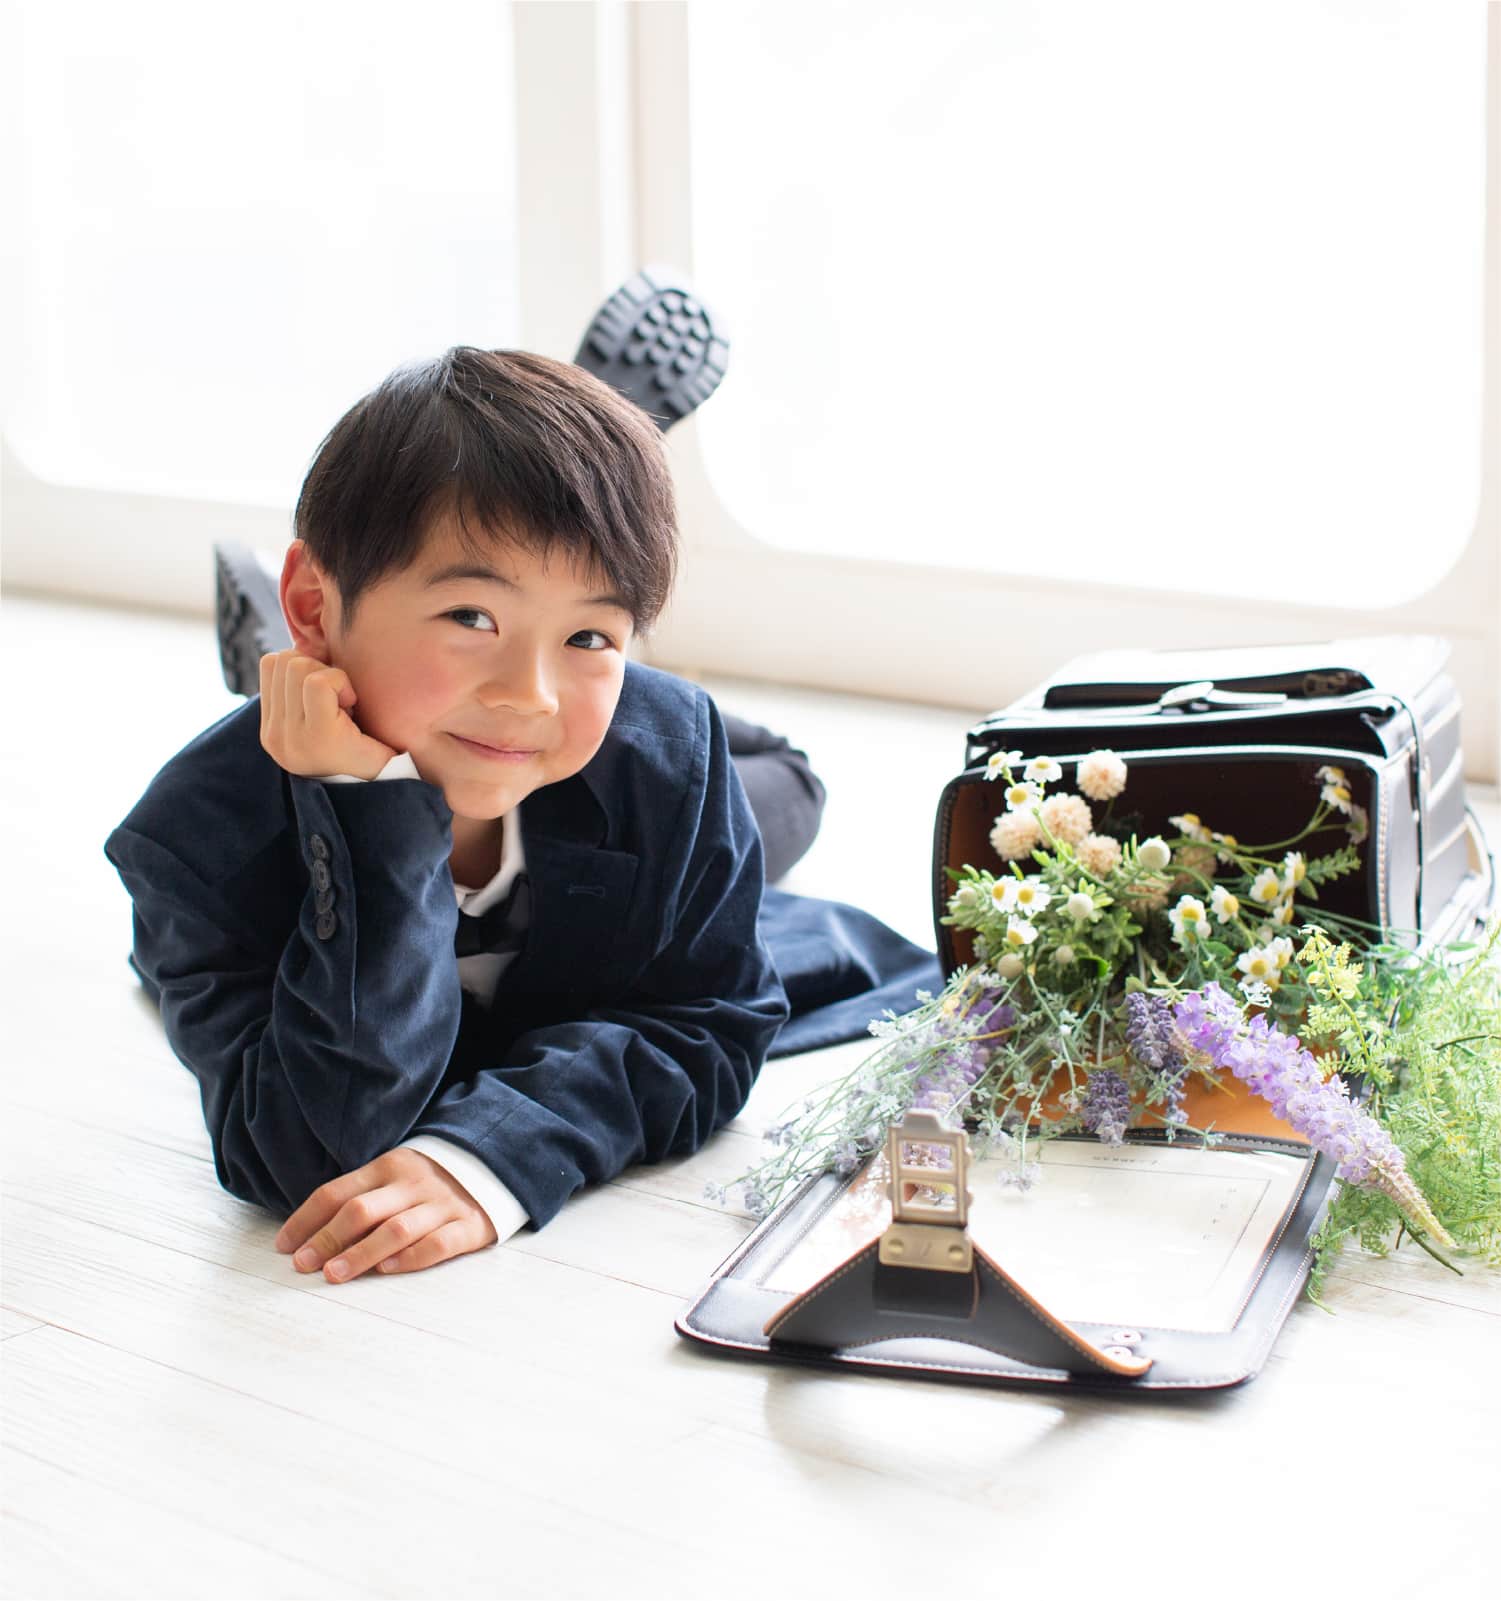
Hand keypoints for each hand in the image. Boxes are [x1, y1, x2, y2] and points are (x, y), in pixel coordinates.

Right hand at [258, 647, 398, 779]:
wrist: (388, 786)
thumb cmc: (363, 747)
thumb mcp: (323, 715)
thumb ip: (304, 687)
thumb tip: (305, 643)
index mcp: (272, 729)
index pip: (270, 664)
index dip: (306, 663)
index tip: (329, 692)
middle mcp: (274, 735)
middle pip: (283, 660)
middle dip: (318, 668)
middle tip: (341, 700)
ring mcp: (291, 737)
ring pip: (298, 666)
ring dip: (331, 677)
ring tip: (346, 706)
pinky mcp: (318, 736)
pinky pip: (320, 682)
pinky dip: (342, 683)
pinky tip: (353, 708)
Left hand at [274, 1148, 499, 1280]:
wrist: (491, 1168)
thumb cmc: (426, 1183)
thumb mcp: (392, 1177)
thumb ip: (358, 1198)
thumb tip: (306, 1236)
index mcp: (388, 1167)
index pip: (337, 1192)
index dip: (306, 1219)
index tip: (284, 1246)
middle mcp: (412, 1184)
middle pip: (362, 1210)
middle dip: (327, 1239)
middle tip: (303, 1264)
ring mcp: (441, 1204)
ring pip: (396, 1229)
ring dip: (360, 1253)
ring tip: (334, 1274)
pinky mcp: (468, 1226)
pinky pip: (438, 1243)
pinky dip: (411, 1258)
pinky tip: (387, 1270)